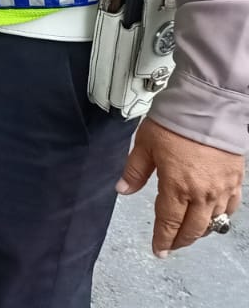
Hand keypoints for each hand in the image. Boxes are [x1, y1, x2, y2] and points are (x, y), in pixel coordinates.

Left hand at [118, 118, 244, 256]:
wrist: (208, 107)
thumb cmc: (175, 122)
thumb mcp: (144, 144)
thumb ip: (135, 170)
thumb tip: (123, 189)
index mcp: (176, 186)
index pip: (168, 222)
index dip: (162, 239)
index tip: (158, 250)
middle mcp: (201, 193)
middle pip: (192, 228)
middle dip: (180, 240)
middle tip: (171, 245)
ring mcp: (221, 188)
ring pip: (213, 222)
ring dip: (200, 231)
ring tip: (189, 234)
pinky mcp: (235, 181)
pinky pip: (230, 208)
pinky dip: (221, 217)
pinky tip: (214, 218)